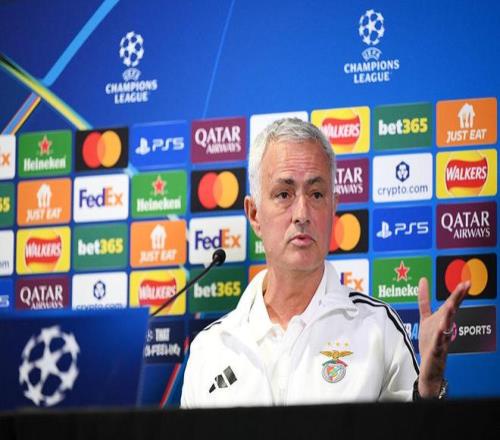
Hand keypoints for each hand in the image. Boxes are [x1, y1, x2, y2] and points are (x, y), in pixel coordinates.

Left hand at [417, 277, 469, 397]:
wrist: (431, 366)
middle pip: (451, 311)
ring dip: (448, 316)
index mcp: (442, 319)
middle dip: (457, 299)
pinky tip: (440, 330)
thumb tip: (423, 281)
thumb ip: (425, 300)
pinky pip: (438, 342)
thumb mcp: (426, 318)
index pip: (452, 304)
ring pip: (445, 326)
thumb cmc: (430, 341)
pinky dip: (439, 336)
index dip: (457, 293)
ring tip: (451, 305)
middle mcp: (444, 327)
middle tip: (465, 286)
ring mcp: (441, 339)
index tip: (466, 282)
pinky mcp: (435, 350)